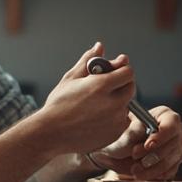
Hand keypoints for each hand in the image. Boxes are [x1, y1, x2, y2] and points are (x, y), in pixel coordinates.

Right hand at [37, 41, 135, 155]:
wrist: (51, 134)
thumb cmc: (58, 106)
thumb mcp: (71, 78)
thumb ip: (88, 60)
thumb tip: (99, 47)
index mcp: (102, 86)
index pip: (128, 72)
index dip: (121, 70)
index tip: (113, 72)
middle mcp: (113, 103)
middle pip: (131, 88)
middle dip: (121, 85)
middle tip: (106, 88)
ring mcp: (115, 120)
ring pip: (127, 105)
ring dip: (118, 102)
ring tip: (98, 105)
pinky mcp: (115, 134)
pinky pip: (122, 121)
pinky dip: (115, 118)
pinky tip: (98, 118)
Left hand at [90, 105, 181, 180]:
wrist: (122, 149)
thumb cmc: (125, 134)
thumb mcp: (127, 129)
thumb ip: (135, 131)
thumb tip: (142, 133)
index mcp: (166, 115)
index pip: (171, 125)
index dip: (161, 136)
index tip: (147, 145)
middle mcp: (177, 130)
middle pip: (173, 144)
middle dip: (154, 154)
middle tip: (135, 157)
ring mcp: (179, 147)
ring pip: (171, 161)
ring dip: (152, 168)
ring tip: (135, 170)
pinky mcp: (176, 162)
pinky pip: (170, 172)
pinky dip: (155, 175)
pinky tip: (143, 174)